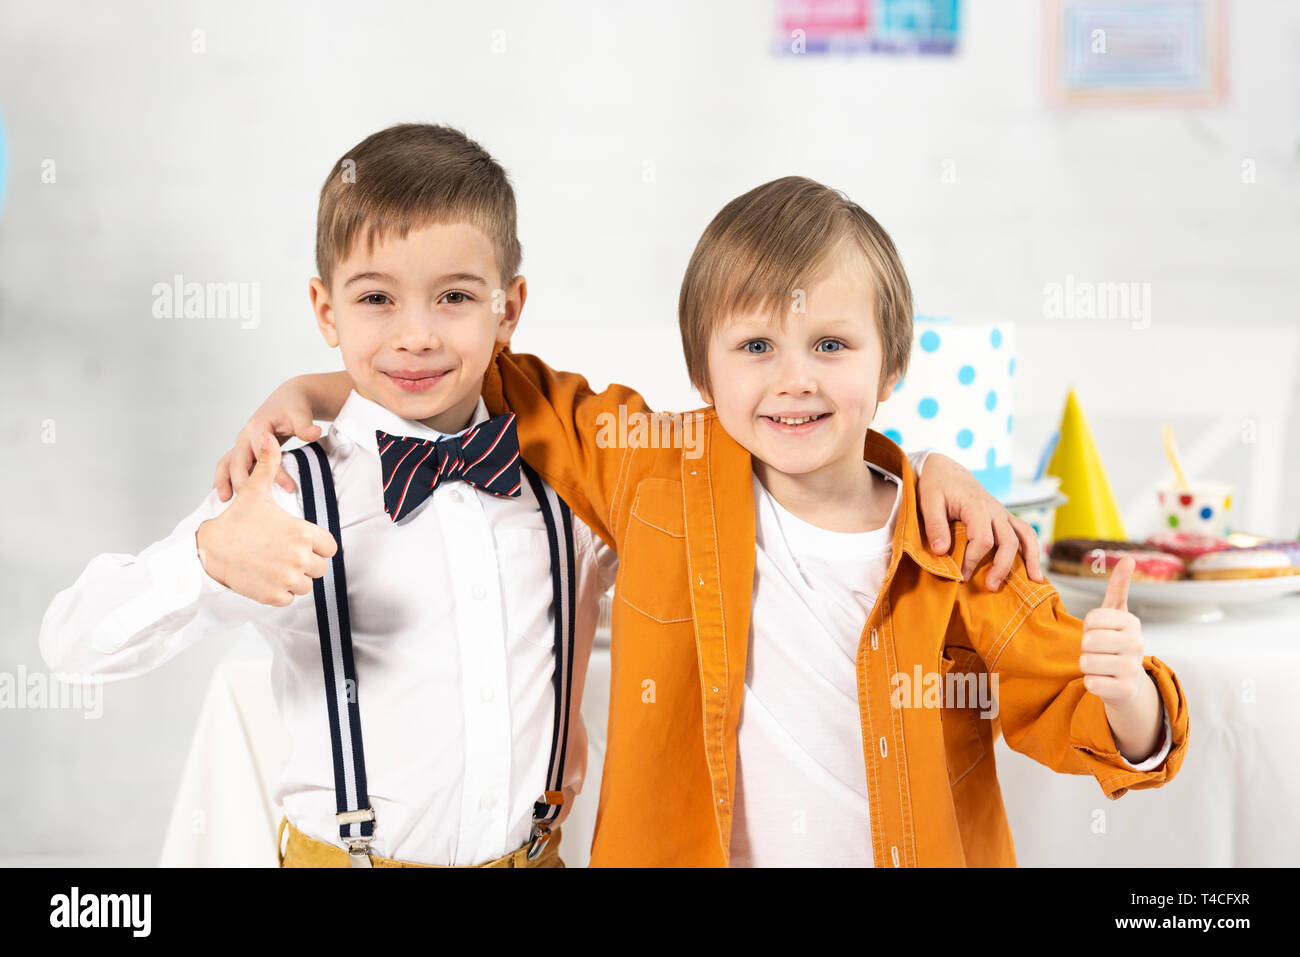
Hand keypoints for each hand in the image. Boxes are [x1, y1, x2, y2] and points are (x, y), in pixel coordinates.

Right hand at [197, 433, 336, 605]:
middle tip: (283, 554)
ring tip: (275, 566)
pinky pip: (291, 598)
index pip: (329, 547)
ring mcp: (287, 579)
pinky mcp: (274, 596)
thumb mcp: (254, 491)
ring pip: (307, 585)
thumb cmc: (236, 521)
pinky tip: (267, 578)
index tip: (299, 542)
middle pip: (320, 568)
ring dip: (295, 579)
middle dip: (305, 563)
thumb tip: (269, 437)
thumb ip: (268, 465)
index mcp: (303, 533)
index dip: (316, 546)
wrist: (209, 549)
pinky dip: (282, 592)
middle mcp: (299, 558)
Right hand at [213, 377, 321, 500]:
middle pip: (237, 460)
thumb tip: (314, 433)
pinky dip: (225, 479)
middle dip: (242, 482)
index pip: (262, 452)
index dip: (274, 471)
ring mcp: (242, 444)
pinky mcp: (243, 450)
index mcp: (258, 426)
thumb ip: (306, 426)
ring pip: (226, 463)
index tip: (289, 488)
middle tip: (252, 504)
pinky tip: (225, 496)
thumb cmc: (294, 407)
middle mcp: (245, 436)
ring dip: (224, 481)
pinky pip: (229, 466)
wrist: (288, 399)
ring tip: (225, 501)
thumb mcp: (301, 414)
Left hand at [917, 453, 1043, 589]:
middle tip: (989, 587)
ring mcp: (1003, 513)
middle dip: (1001, 566)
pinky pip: (1026, 533)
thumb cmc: (936, 486)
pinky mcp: (1005, 518)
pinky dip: (1033, 550)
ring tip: (1033, 582)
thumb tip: (941, 552)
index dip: (973, 560)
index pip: (983, 539)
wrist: (946, 470)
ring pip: (1024, 536)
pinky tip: (1035, 571)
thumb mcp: (928, 502)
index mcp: (976, 505)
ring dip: (1030, 559)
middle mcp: (995, 509)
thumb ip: (935, 525)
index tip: (961, 575)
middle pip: (1008, 541)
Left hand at [1079, 557, 1162, 761]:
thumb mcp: (1117, 614)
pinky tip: (1104, 681)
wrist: (1128, 683)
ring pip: (1086, 662)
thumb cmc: (1115, 642)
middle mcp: (1137, 644)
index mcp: (1132, 623)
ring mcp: (1133, 668)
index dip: (1088, 627)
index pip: (1091, 619)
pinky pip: (1090, 683)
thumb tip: (1129, 558)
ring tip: (1102, 665)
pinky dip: (1091, 682)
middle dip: (1086, 647)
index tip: (1100, 632)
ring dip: (1087, 665)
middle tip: (1099, 651)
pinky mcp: (1125, 691)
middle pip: (1088, 641)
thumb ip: (1118, 587)